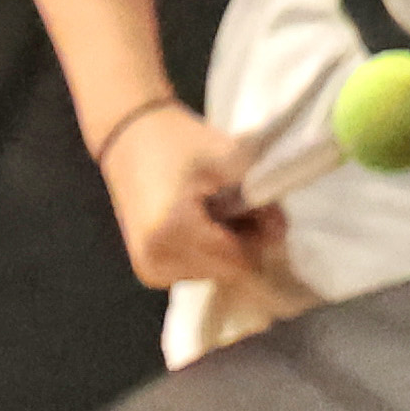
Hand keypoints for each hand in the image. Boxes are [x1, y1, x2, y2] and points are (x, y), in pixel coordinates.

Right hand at [99, 102, 286, 297]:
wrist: (129, 136)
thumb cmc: (178, 141)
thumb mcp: (229, 159)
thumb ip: (261, 198)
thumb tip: (280, 229)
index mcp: (172, 231)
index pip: (239, 261)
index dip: (261, 235)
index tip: (263, 208)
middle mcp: (155, 258)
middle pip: (228, 271)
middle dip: (244, 242)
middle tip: (239, 206)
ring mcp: (149, 268)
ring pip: (214, 274)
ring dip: (226, 248)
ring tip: (216, 211)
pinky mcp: (147, 269)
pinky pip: (195, 272)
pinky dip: (207, 253)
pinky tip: (199, 225)